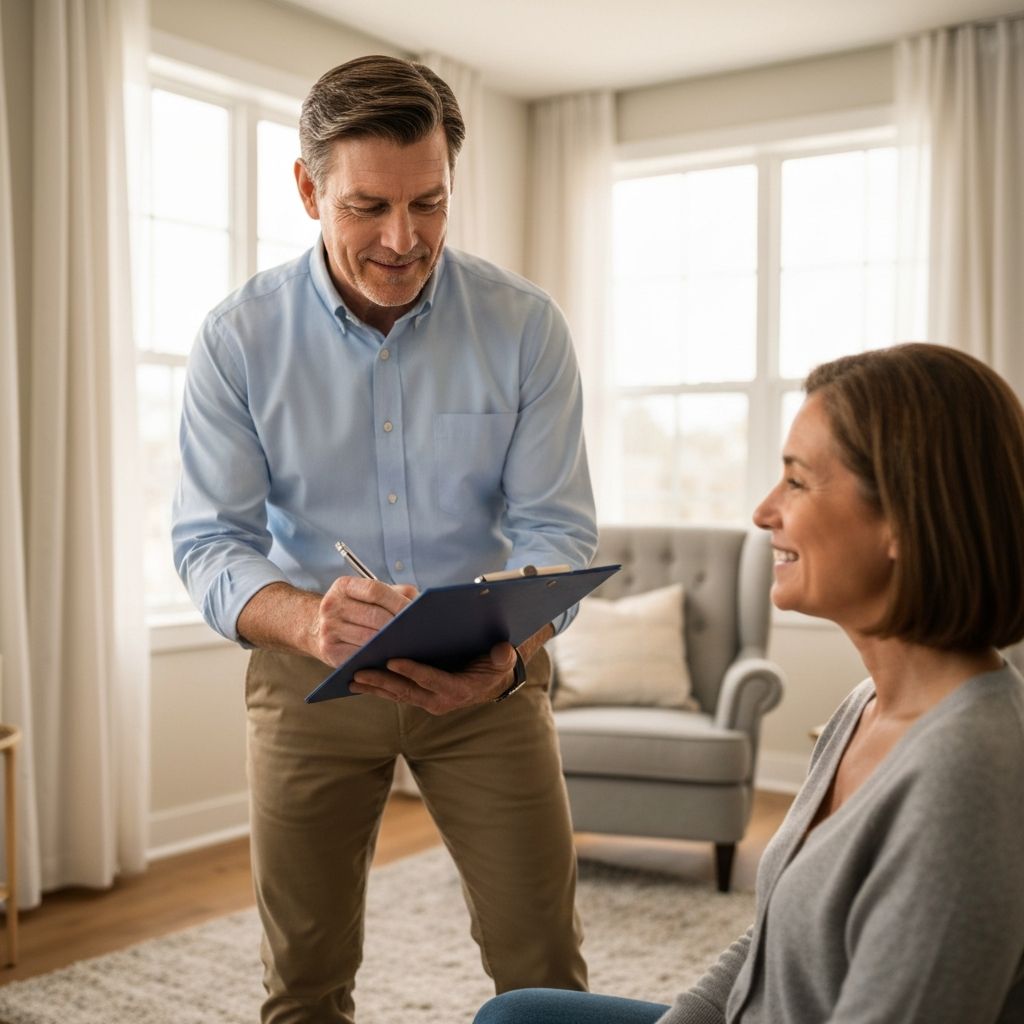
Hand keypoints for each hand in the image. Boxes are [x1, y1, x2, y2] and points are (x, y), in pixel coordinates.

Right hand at [310, 575, 416, 666]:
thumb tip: (423, 602)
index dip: (397, 602)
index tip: (416, 612)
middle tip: (419, 633)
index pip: (375, 590)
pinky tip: (392, 657)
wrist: (314, 627)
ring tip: (411, 645)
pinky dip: (377, 657)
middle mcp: (332, 605)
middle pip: (374, 616)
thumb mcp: (367, 594)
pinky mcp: (329, 651)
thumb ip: (396, 593)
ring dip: (391, 643)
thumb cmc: (354, 608)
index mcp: (344, 586)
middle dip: (398, 626)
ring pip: (369, 639)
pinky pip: (359, 656)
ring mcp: (329, 629)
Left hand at [348, 642, 517, 714]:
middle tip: (359, 672)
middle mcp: (441, 701)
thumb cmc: (495, 664)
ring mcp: (428, 701)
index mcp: (459, 690)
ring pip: (396, 694)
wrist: (491, 680)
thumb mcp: (504, 660)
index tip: (393, 660)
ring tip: (350, 677)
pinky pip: (395, 694)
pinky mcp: (419, 698)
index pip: (433, 680)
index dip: (413, 671)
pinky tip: (357, 681)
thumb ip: (503, 657)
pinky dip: (376, 688)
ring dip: (373, 687)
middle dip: (382, 682)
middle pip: (407, 691)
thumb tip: (503, 651)